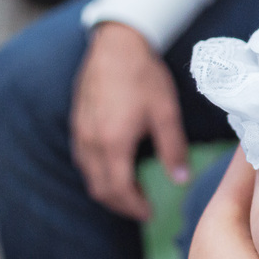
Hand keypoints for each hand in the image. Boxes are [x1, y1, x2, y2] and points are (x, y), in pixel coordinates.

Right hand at [70, 21, 187, 219]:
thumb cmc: (144, 76)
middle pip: (100, 189)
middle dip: (122, 204)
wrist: (116, 44)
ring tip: (133, 190)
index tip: (150, 213)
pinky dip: (99, 173)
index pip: (119, 190)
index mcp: (113, 143)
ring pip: (89, 176)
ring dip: (110, 189)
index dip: (135, 207)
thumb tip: (181, 180)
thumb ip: (173, 149)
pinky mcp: (77, 123)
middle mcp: (91, 143)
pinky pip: (83, 160)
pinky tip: (117, 166)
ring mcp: (80, 133)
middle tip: (144, 207)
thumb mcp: (166, 113)